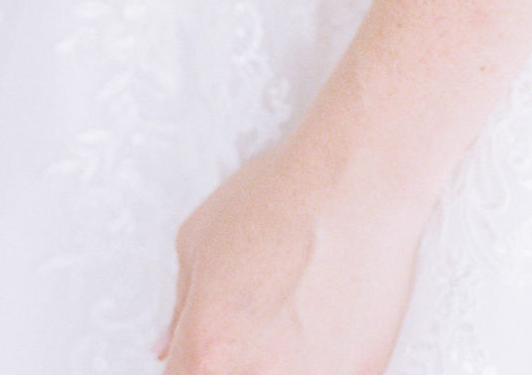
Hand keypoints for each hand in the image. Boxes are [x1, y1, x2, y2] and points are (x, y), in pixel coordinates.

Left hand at [160, 132, 425, 374]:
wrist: (360, 176)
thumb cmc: (287, 195)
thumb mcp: (198, 238)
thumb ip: (180, 306)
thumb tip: (170, 344)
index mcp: (207, 351)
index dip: (194, 359)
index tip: (207, 347)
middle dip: (235, 356)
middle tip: (253, 323)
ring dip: (281, 359)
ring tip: (294, 314)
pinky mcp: (361, 373)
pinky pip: (329, 374)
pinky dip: (324, 354)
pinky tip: (328, 313)